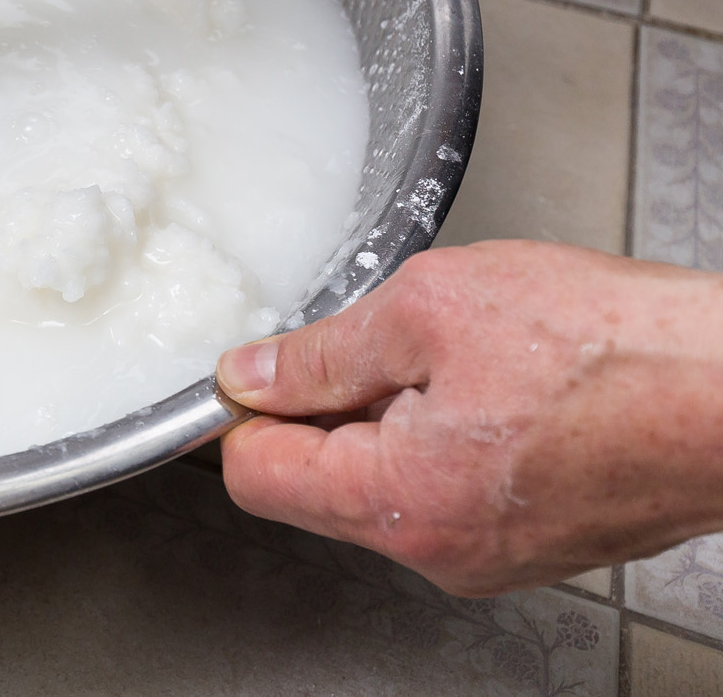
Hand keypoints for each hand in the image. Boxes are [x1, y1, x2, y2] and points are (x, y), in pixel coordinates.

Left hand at [216, 241, 722, 595]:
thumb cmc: (618, 348)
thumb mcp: (430, 307)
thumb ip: (323, 352)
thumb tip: (251, 375)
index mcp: (400, 503)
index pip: (254, 477)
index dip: (246, 410)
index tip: (265, 365)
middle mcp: (443, 551)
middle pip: (320, 482)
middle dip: (334, 405)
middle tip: (397, 339)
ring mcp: (495, 555)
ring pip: (391, 480)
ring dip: (402, 412)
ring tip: (473, 358)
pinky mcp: (539, 537)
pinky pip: (455, 485)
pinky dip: (459, 430)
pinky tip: (511, 383)